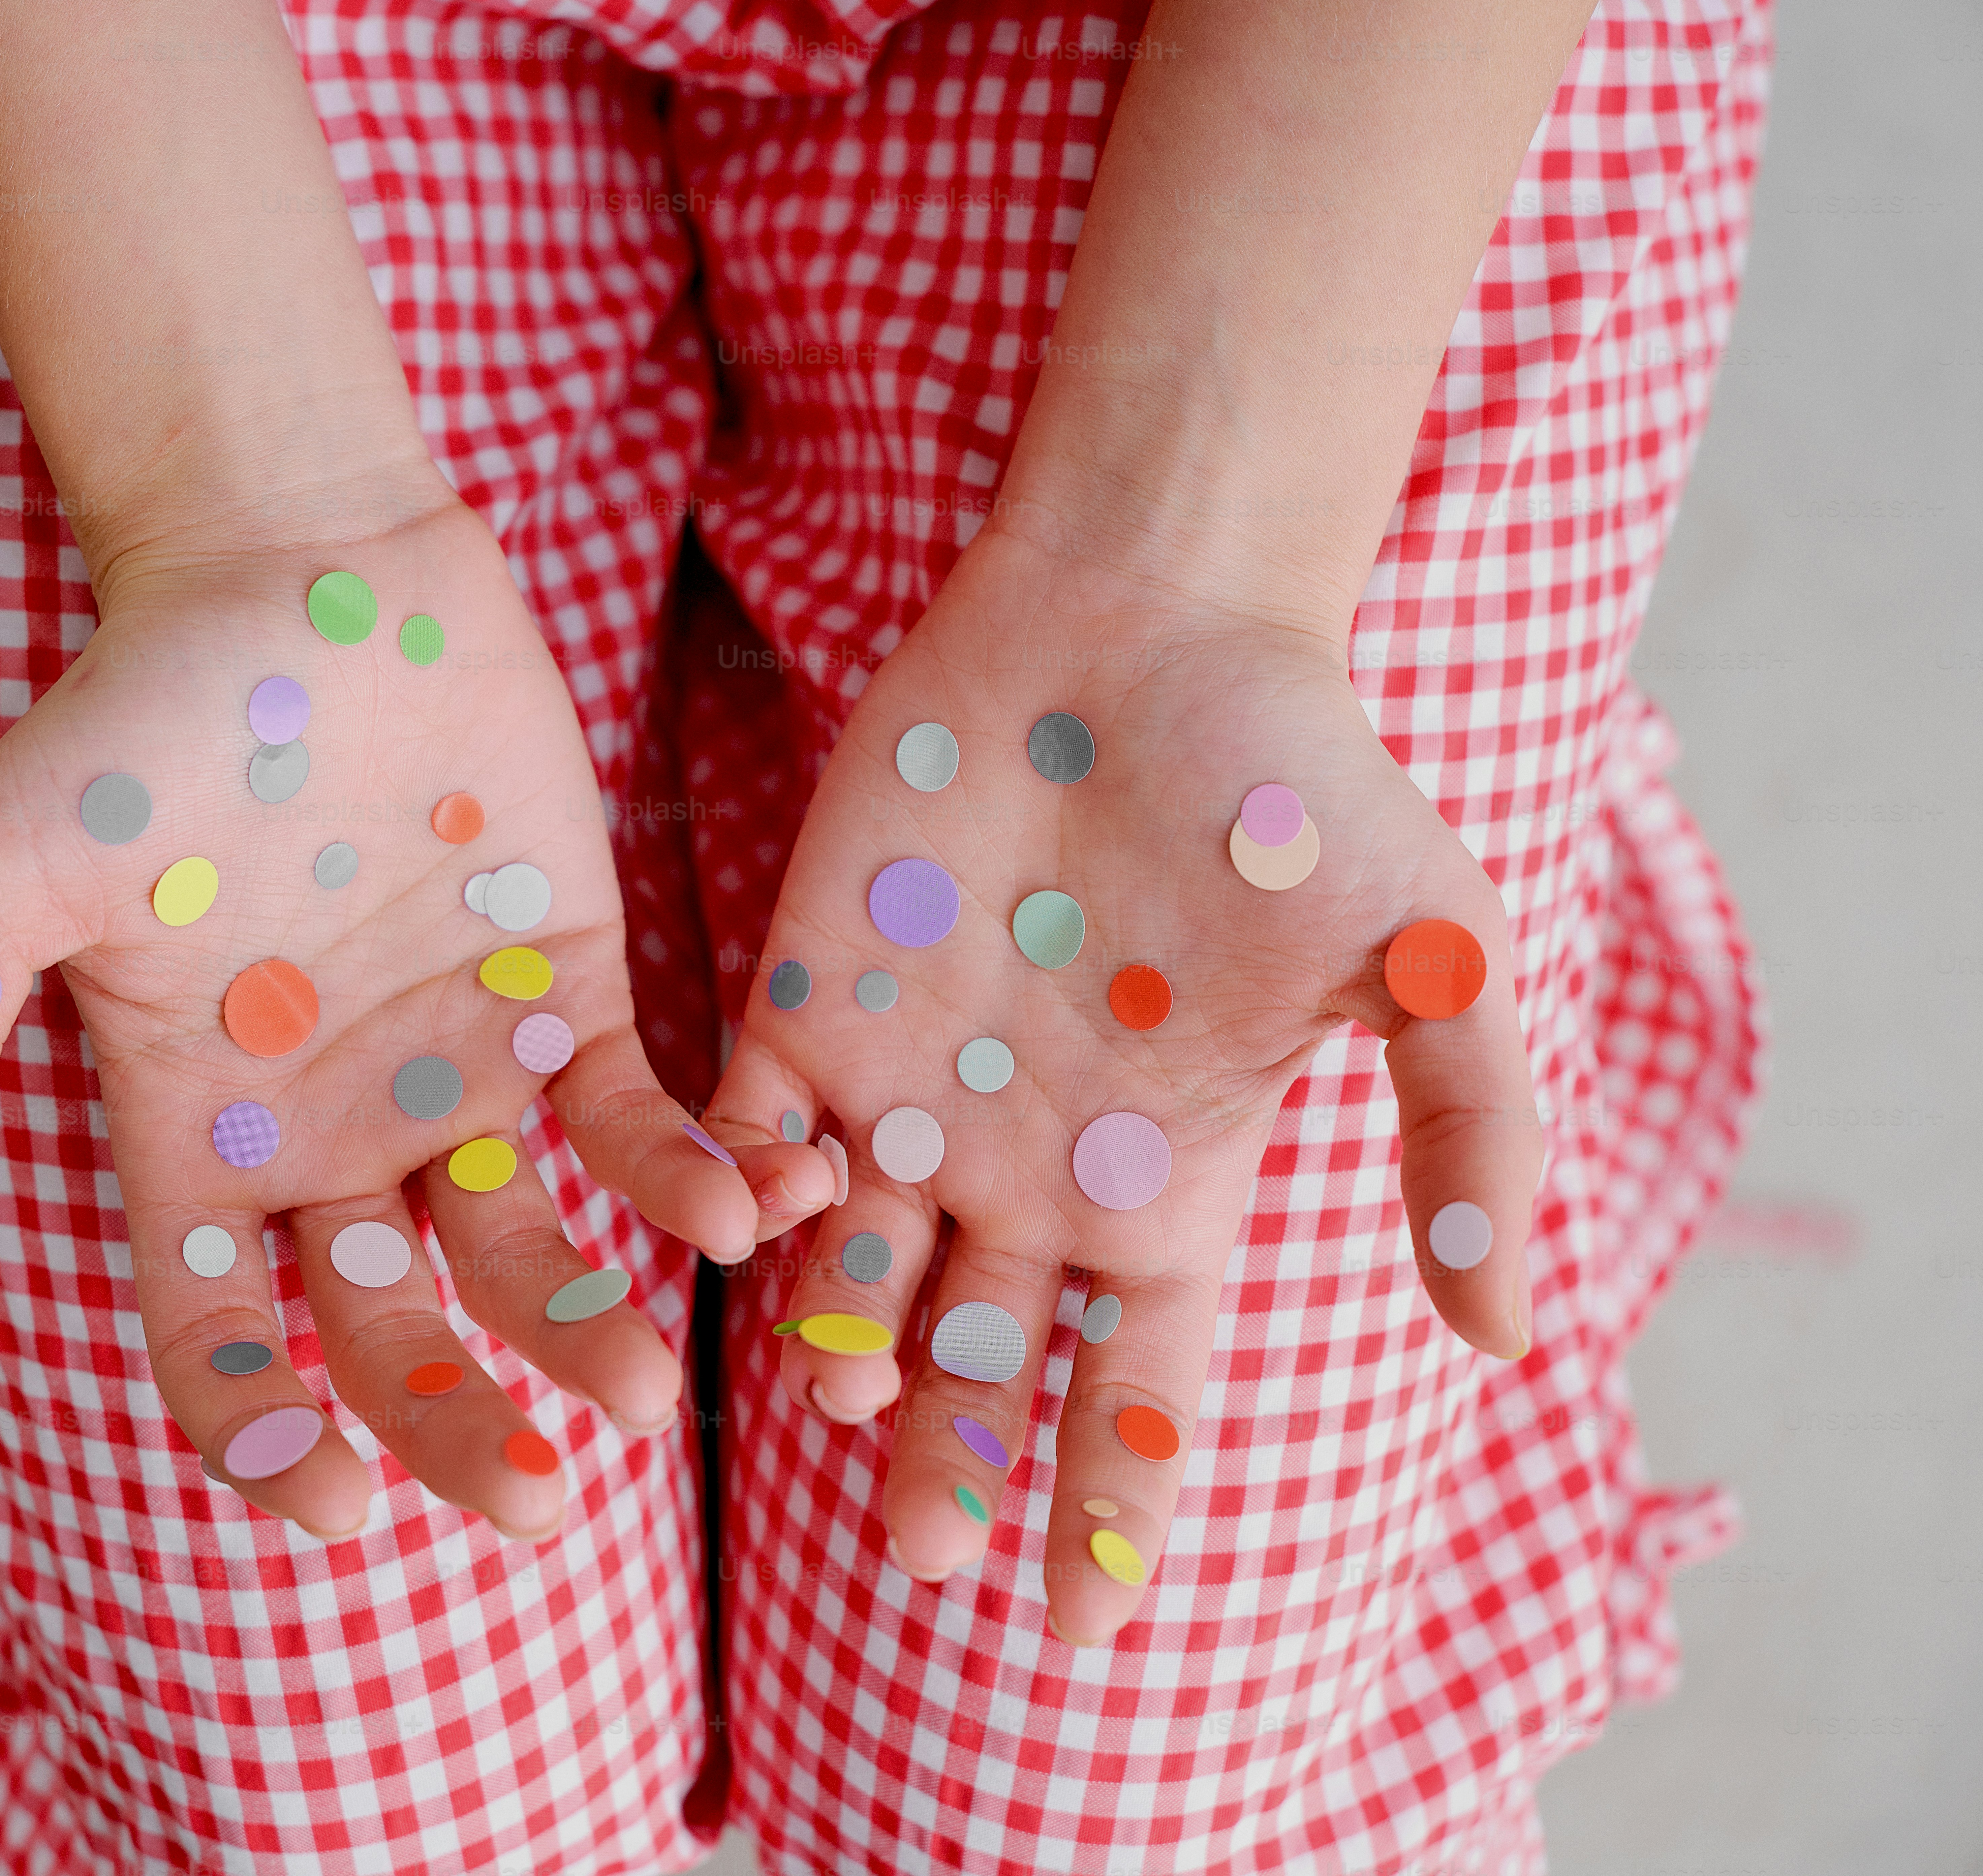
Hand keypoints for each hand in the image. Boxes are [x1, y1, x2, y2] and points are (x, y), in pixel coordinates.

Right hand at [0, 499, 834, 1539]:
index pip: (224, 1341)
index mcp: (197, 1138)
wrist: (291, 567)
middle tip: (535, 1507)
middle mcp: (330, 1134)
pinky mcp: (565, 993)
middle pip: (390, 1331)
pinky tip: (736, 1212)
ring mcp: (455, 1073)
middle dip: (453, 1424)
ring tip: (642, 1401)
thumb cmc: (129, 722)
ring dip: (587, 1329)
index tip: (336, 1508)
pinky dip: (683, 1174)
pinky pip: (635, 1120)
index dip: (270, 1437)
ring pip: (526, 1250)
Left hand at [685, 531, 1539, 1643]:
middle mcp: (1029, 1167)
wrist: (1145, 630)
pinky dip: (751, 1189)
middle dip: (951, 1464)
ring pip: (853, 1277)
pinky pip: (756, 1137)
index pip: (1133, 1389)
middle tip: (928, 1558)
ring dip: (843, 1354)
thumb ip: (1471, 1140)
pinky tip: (780, 1209)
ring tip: (853, 1410)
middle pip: (979, 1365)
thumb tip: (1506, 1338)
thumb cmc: (1297, 786)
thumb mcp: (1432, 961)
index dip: (1115, 1504)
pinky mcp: (815, 1005)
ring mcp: (913, 1095)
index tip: (1085, 1627)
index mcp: (1164, 1183)